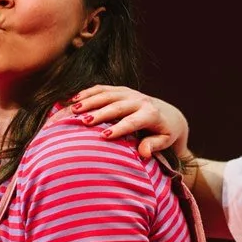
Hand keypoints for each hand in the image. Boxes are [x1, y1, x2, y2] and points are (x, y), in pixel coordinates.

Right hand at [67, 85, 192, 163]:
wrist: (168, 114)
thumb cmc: (164, 133)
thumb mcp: (164, 141)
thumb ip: (154, 145)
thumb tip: (144, 153)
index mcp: (151, 114)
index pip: (133, 121)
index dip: (118, 128)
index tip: (104, 136)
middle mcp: (139, 100)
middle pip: (117, 106)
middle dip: (100, 114)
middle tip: (84, 122)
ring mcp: (129, 93)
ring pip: (107, 95)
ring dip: (89, 101)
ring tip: (73, 110)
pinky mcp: (121, 89)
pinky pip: (102, 89)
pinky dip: (87, 93)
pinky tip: (73, 100)